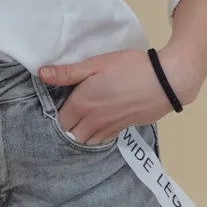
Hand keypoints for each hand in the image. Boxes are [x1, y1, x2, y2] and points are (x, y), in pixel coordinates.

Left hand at [38, 48, 194, 145]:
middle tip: (67, 113)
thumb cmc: (128, 68)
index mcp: (82, 104)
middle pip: (71, 134)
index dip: (56, 114)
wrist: (165, 81)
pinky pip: (103, 140)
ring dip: (80, 135)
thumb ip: (68, 72)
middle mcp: (93, 121)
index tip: (57, 103)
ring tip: (80, 121)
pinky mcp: (124, 129)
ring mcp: (109, 128)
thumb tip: (41, 73)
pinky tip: (98, 125)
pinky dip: (96, 137)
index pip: (60, 121)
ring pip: (87, 141)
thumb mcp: (95, 64)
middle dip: (66, 127)